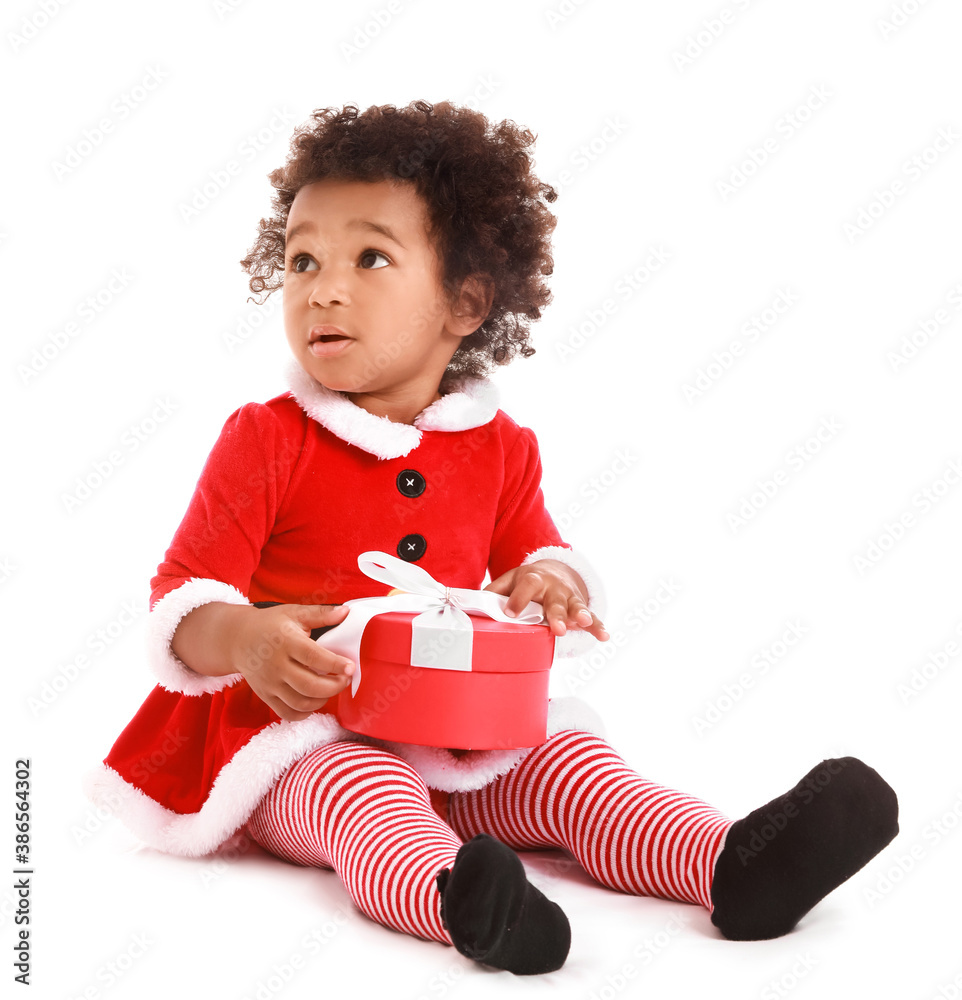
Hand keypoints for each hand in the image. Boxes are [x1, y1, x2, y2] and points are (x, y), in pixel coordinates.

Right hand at [227, 604, 354, 720]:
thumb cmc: (270, 624)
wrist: (237, 639)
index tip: (351, 667)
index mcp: (286, 642)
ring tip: (332, 688)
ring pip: (300, 702)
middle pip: (309, 686)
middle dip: (334, 686)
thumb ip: (321, 613)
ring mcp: (270, 683)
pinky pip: (287, 713)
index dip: (335, 664)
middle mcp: (276, 665)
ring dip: (322, 700)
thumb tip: (346, 612)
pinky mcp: (265, 696)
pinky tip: (315, 701)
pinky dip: (305, 713)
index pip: (313, 657)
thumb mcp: (294, 613)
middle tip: (345, 679)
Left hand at [484, 559, 608, 640]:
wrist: (555, 569)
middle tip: (557, 629)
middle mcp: (553, 587)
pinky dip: (598, 627)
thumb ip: (494, 591)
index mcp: (533, 579)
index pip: (525, 587)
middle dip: (556, 614)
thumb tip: (472, 603)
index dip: (518, 600)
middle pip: (555, 600)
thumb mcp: (509, 581)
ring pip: (576, 606)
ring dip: (581, 615)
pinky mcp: (580, 607)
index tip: (510, 614)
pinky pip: (592, 617)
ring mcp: (569, 597)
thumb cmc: (526, 582)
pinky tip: (604, 637)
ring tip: (583, 623)